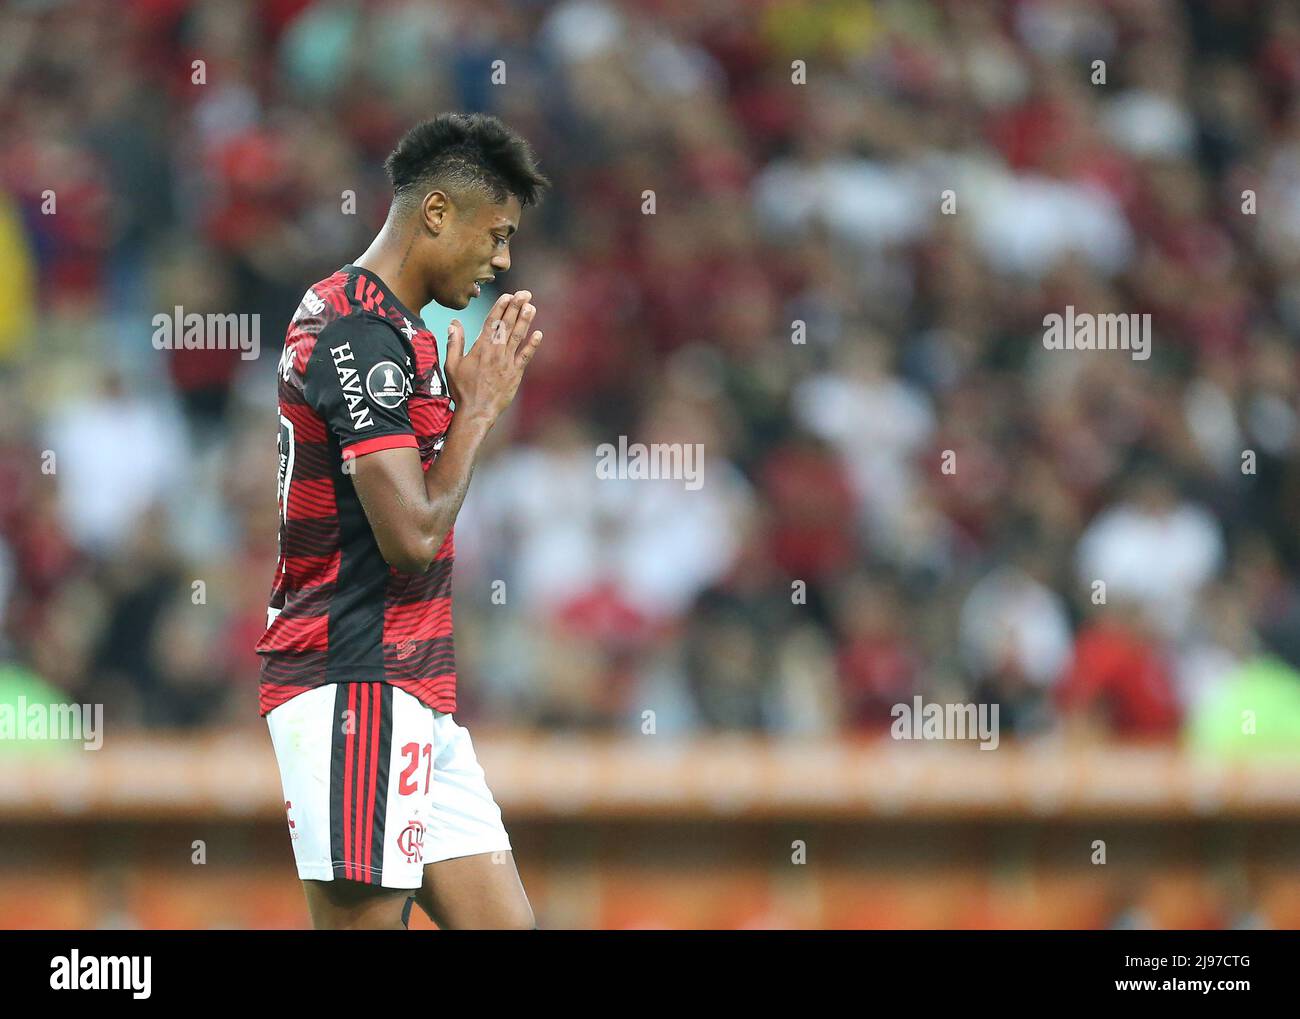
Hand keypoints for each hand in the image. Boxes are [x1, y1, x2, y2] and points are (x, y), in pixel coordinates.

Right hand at [443, 291, 542, 425]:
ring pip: (518, 337)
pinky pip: (526, 356)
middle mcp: (496, 352)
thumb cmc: (462, 389)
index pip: (492, 322)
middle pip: (507, 325)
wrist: (476, 411)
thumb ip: (454, 343)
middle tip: (524, 293)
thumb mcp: (452, 365)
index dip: (501, 307)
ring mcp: (507, 362)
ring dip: (525, 321)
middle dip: (516, 308)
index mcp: (480, 348)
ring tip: (531, 307)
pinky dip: (532, 345)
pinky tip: (538, 334)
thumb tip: (453, 323)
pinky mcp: (516, 374)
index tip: (508, 295)